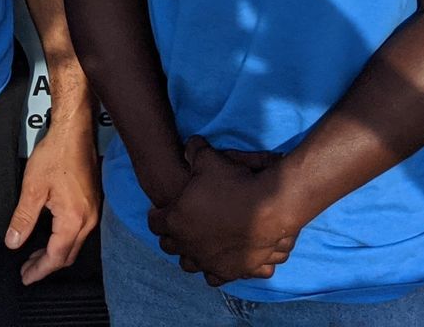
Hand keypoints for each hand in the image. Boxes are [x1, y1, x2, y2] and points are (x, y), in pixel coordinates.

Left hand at [9, 114, 101, 284]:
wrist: (75, 132)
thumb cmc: (55, 155)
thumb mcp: (32, 188)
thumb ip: (23, 219)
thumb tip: (13, 242)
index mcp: (74, 219)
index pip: (57, 256)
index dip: (40, 270)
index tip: (25, 277)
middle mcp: (88, 220)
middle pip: (68, 255)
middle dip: (47, 265)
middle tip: (26, 269)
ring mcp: (93, 212)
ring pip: (74, 244)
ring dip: (55, 253)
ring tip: (34, 256)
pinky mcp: (93, 203)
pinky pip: (79, 232)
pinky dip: (64, 240)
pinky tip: (50, 236)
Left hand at [147, 138, 298, 286]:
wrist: (269, 206)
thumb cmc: (234, 183)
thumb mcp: (208, 159)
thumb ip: (193, 151)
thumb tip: (189, 145)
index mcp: (176, 221)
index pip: (155, 223)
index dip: (156, 214)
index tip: (159, 209)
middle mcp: (188, 247)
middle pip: (169, 246)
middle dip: (172, 235)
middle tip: (178, 224)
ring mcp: (209, 262)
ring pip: (189, 265)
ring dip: (190, 254)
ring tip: (197, 244)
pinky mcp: (230, 272)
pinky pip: (215, 278)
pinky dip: (214, 270)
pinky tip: (218, 260)